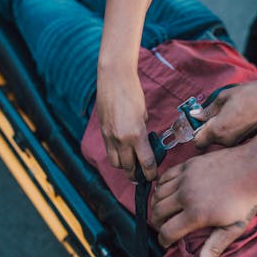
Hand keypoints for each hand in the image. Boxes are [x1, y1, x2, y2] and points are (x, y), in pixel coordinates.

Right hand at [96, 66, 156, 180]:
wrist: (114, 79)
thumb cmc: (133, 93)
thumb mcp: (144, 114)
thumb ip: (143, 131)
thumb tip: (144, 143)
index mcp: (136, 135)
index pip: (145, 163)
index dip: (151, 173)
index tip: (153, 176)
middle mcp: (121, 139)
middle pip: (128, 168)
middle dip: (136, 175)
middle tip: (143, 176)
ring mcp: (109, 136)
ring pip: (116, 163)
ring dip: (124, 167)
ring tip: (132, 165)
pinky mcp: (102, 132)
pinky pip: (109, 151)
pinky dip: (116, 156)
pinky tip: (122, 153)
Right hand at [151, 144, 256, 256]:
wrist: (255, 167)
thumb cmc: (247, 200)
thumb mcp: (234, 227)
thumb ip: (214, 247)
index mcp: (196, 213)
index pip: (167, 231)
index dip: (163, 240)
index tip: (166, 243)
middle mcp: (186, 194)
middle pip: (158, 212)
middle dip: (157, 223)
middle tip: (163, 227)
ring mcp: (186, 177)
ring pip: (158, 193)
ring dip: (156, 205)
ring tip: (163, 212)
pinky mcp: (188, 165)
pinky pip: (165, 176)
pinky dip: (161, 186)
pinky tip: (166, 192)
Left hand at [191, 76, 256, 147]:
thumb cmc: (252, 94)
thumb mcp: (225, 96)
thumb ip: (208, 109)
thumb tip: (195, 116)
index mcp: (218, 130)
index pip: (197, 142)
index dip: (195, 132)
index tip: (197, 122)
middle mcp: (227, 141)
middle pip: (209, 140)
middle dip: (208, 129)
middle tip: (216, 112)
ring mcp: (238, 142)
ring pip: (221, 139)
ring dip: (221, 129)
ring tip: (233, 112)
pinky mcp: (246, 140)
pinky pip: (232, 137)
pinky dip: (232, 130)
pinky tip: (241, 117)